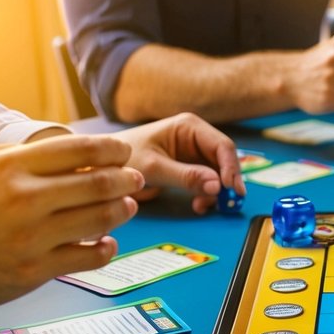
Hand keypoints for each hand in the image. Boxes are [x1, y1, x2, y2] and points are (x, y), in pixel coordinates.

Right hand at [0, 135, 143, 315]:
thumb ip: (14, 156)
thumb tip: (60, 148)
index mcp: (8, 168)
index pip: (77, 150)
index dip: (110, 149)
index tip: (123, 152)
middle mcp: (23, 199)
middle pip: (96, 183)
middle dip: (125, 179)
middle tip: (136, 179)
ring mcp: (31, 237)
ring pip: (99, 218)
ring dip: (122, 210)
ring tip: (128, 206)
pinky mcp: (35, 270)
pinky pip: (88, 257)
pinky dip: (106, 248)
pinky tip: (108, 243)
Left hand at [115, 113, 242, 213]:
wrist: (103, 169)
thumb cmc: (123, 160)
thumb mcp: (154, 168)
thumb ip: (186, 176)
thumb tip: (217, 186)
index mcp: (189, 126)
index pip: (222, 146)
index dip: (230, 168)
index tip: (230, 189)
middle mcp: (196, 137)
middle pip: (225, 160)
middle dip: (226, 182)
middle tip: (227, 203)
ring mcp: (194, 153)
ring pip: (219, 173)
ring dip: (217, 191)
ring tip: (204, 206)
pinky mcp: (190, 168)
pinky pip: (209, 182)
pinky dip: (208, 195)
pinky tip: (199, 205)